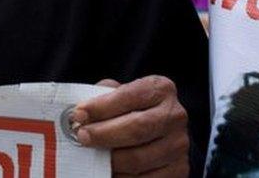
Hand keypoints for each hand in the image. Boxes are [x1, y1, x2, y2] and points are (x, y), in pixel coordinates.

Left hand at [72, 76, 189, 176]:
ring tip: (91, 156)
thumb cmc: (129, 110)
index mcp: (160, 89)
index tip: (78, 115)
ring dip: (109, 160)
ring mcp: (179, 145)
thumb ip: (102, 97)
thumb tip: (80, 112)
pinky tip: (108, 171)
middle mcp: (175, 116)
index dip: (101, 107)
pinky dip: (121, 177)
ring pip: (138, 159)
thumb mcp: (118, 95)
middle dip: (103, 134)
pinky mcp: (179, 170)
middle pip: (136, 129)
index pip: (129, 96)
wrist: (156, 134)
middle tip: (82, 137)